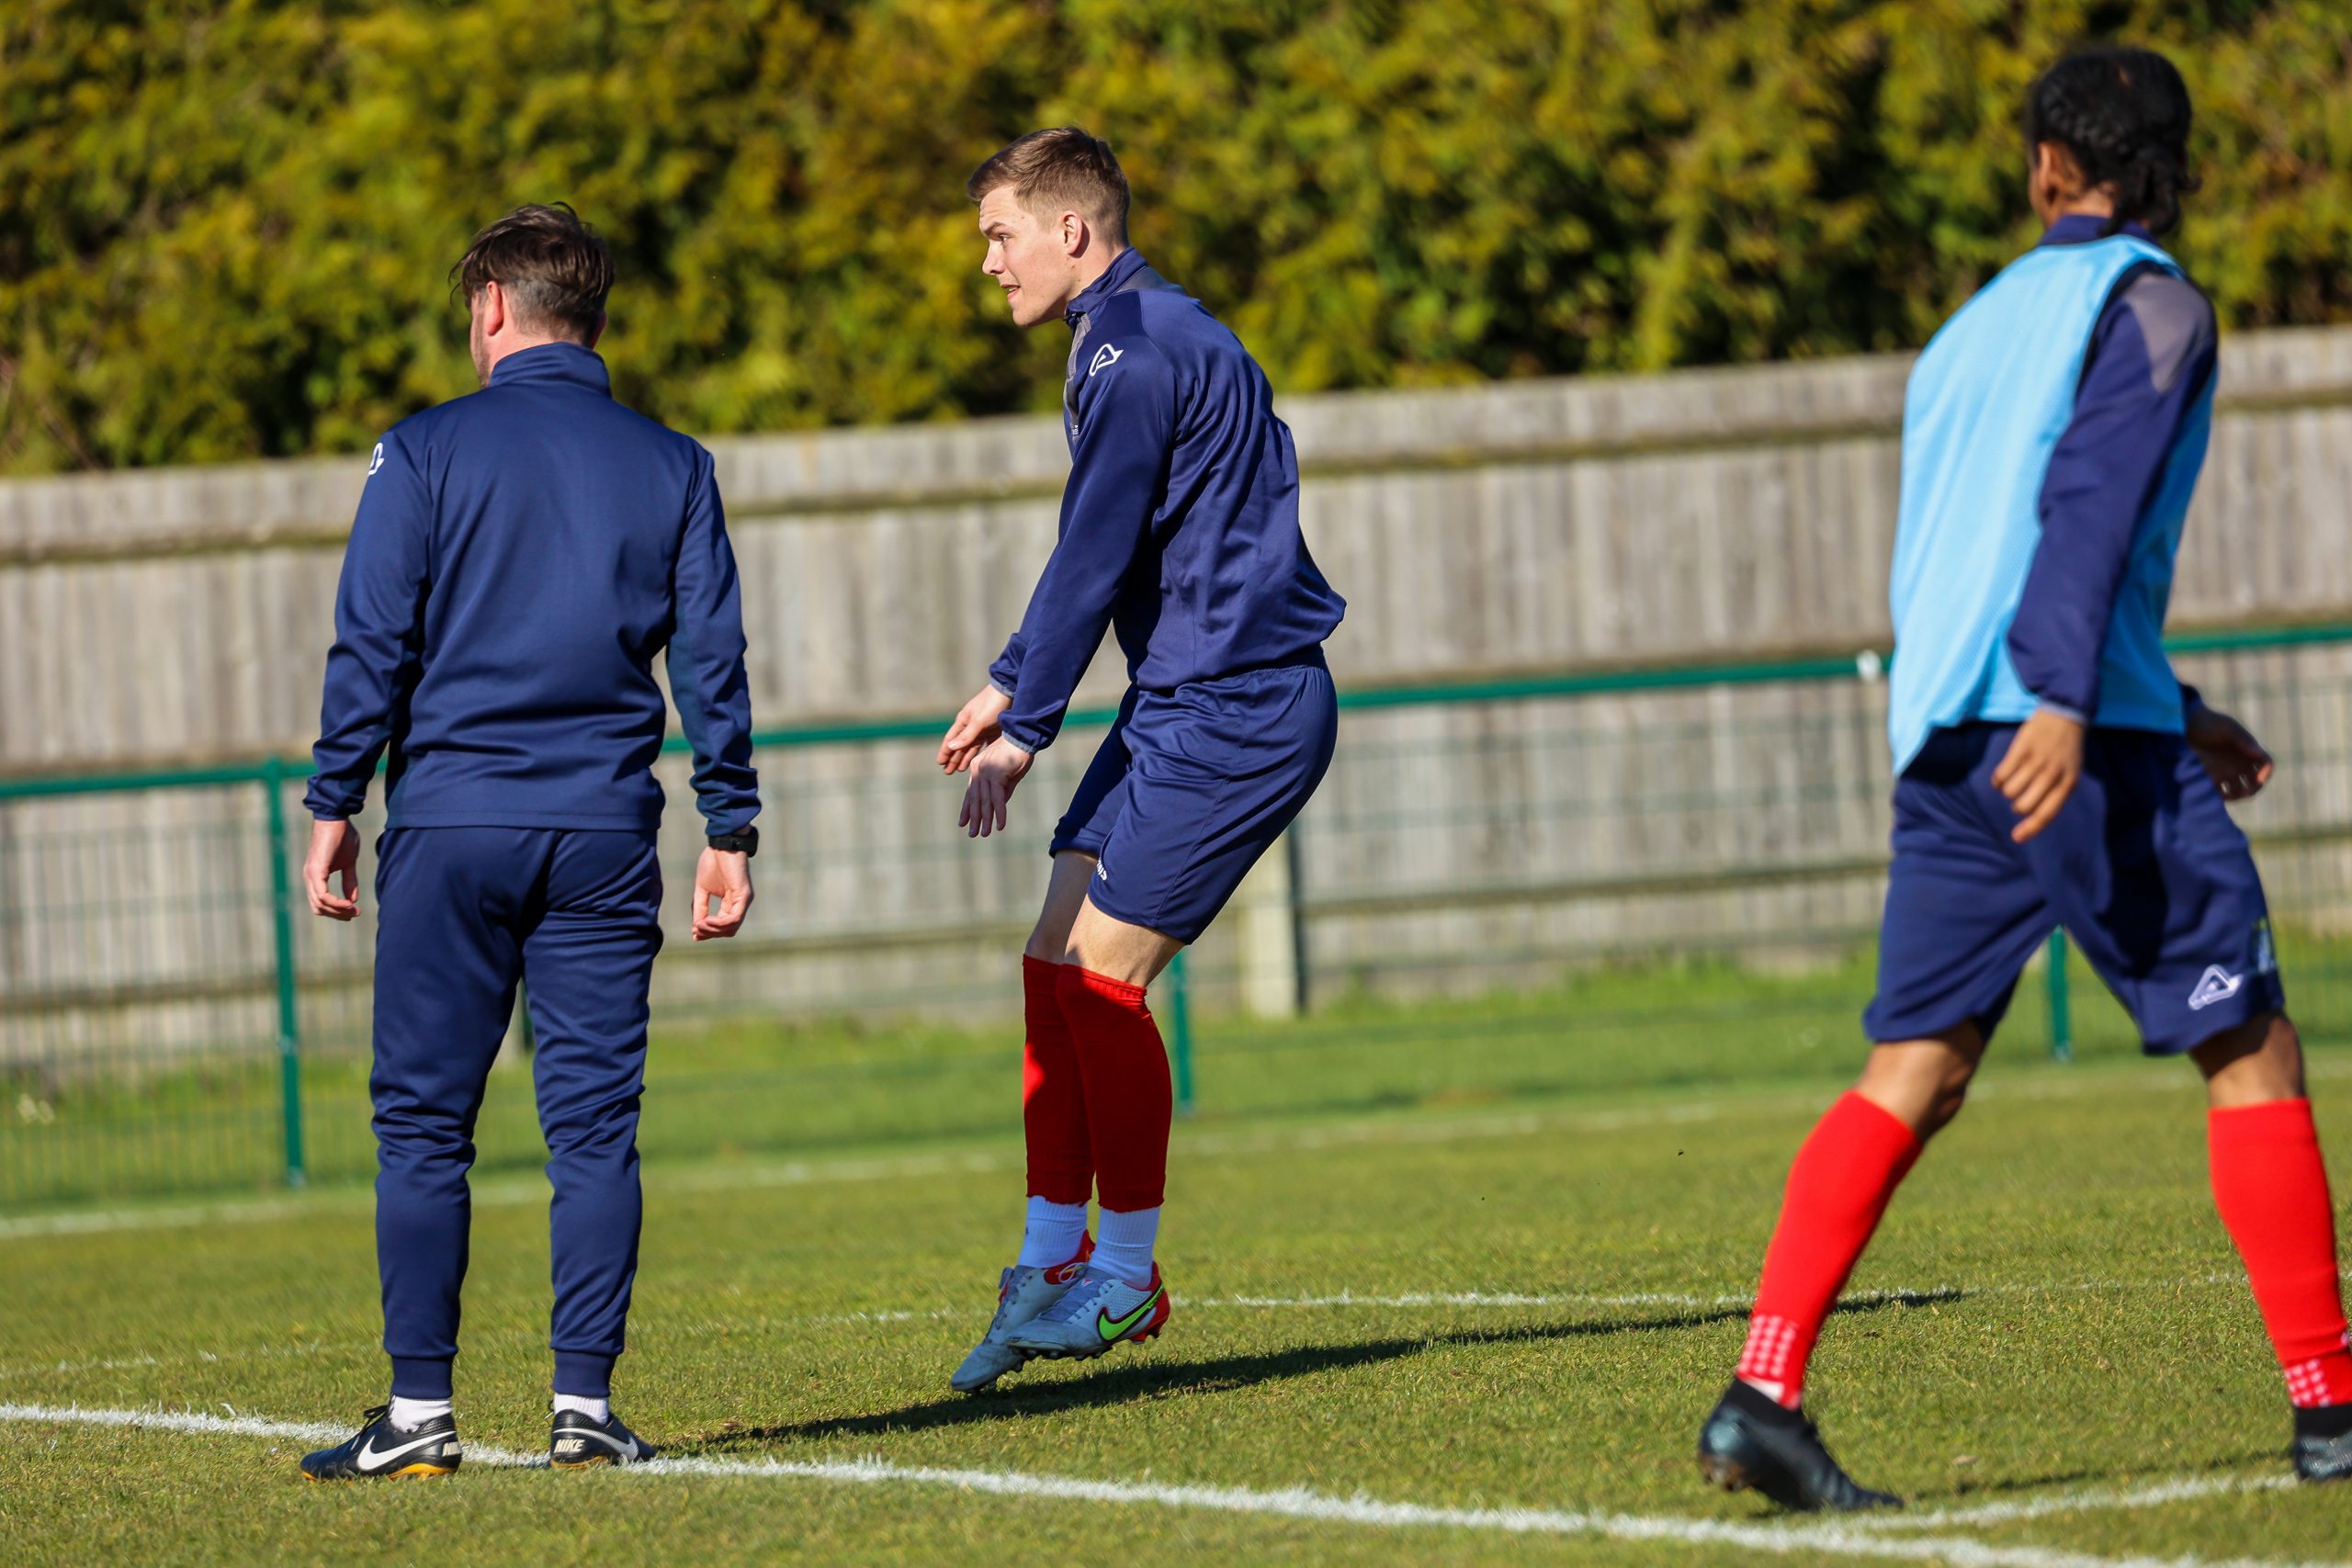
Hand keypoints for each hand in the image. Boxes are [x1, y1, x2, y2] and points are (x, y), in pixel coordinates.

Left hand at [304, 818, 360, 919]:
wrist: (336, 818)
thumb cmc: (342, 836)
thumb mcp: (348, 863)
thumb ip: (349, 881)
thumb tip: (353, 899)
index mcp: (315, 876)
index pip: (320, 903)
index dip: (337, 911)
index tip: (355, 911)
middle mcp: (309, 878)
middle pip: (318, 908)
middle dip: (338, 914)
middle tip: (355, 913)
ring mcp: (311, 875)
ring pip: (320, 904)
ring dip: (338, 910)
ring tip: (354, 910)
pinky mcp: (316, 871)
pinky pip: (323, 895)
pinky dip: (336, 903)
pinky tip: (349, 903)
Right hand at [692, 848, 752, 940]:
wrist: (722, 844)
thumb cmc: (713, 862)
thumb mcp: (702, 889)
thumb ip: (700, 908)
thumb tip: (696, 928)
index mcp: (731, 903)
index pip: (724, 926)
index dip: (709, 932)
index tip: (694, 934)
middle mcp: (740, 904)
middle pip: (728, 930)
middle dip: (710, 933)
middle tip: (696, 930)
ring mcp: (744, 900)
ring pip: (732, 927)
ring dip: (713, 929)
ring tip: (699, 924)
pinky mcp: (744, 895)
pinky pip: (734, 917)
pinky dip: (719, 922)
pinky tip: (707, 920)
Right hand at [940, 685, 1011, 773]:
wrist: (1011, 692)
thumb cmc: (992, 704)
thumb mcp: (978, 721)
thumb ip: (966, 736)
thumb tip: (951, 747)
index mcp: (963, 721)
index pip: (951, 740)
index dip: (945, 752)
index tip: (940, 763)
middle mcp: (970, 726)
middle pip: (959, 746)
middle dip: (953, 759)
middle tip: (947, 772)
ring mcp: (982, 728)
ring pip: (970, 747)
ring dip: (964, 758)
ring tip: (959, 770)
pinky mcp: (993, 730)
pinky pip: (983, 745)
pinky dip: (979, 754)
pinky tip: (977, 761)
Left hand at [959, 736, 1032, 837]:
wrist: (1024, 736)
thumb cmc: (1018, 752)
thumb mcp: (1009, 774)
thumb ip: (1003, 789)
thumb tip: (1000, 805)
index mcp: (978, 767)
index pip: (970, 792)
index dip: (967, 809)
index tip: (963, 822)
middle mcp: (978, 770)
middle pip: (975, 799)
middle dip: (974, 818)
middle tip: (972, 833)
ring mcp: (986, 773)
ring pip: (985, 802)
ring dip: (985, 820)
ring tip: (984, 834)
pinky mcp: (997, 775)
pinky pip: (998, 799)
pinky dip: (999, 814)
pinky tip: (1000, 826)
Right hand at [1992, 708, 2084, 842]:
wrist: (2065, 714)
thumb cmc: (2066, 748)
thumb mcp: (2070, 771)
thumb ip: (2056, 791)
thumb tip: (2032, 815)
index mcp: (2067, 783)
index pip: (2047, 813)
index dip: (2030, 828)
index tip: (2016, 838)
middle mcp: (2052, 774)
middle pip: (2023, 805)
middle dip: (2017, 804)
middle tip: (2020, 794)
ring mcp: (2036, 762)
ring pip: (2010, 791)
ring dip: (2007, 790)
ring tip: (2013, 780)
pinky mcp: (2021, 750)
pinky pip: (2001, 775)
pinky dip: (1998, 780)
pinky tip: (2003, 775)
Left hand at [2186, 703, 2273, 800]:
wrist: (2184, 725)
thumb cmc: (2208, 722)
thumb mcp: (2226, 728)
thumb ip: (2242, 739)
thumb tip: (2258, 753)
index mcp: (2249, 750)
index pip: (2266, 764)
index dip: (2266, 772)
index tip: (2259, 778)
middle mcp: (2241, 763)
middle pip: (2256, 782)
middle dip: (2253, 789)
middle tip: (2243, 793)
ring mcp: (2227, 771)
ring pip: (2240, 790)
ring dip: (2237, 796)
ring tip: (2227, 796)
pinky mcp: (2211, 777)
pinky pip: (2220, 792)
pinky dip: (2220, 797)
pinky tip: (2213, 796)